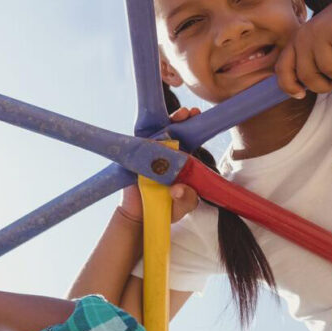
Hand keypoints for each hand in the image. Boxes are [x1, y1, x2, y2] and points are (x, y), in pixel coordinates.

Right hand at [116, 107, 201, 221]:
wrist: (141, 217)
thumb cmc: (166, 208)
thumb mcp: (183, 206)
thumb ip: (187, 199)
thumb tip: (177, 189)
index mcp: (180, 160)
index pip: (188, 138)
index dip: (192, 125)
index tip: (197, 114)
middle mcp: (165, 154)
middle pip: (172, 130)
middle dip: (179, 118)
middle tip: (186, 113)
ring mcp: (148, 155)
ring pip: (155, 134)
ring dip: (162, 124)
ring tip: (173, 119)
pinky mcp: (134, 160)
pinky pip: (137, 147)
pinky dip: (142, 140)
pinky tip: (150, 137)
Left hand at [275, 0, 331, 98]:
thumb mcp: (321, 43)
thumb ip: (310, 60)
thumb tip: (305, 89)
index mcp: (296, 40)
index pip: (282, 69)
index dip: (289, 86)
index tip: (302, 95)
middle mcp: (304, 35)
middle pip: (308, 77)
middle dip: (327, 85)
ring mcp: (321, 32)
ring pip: (330, 70)